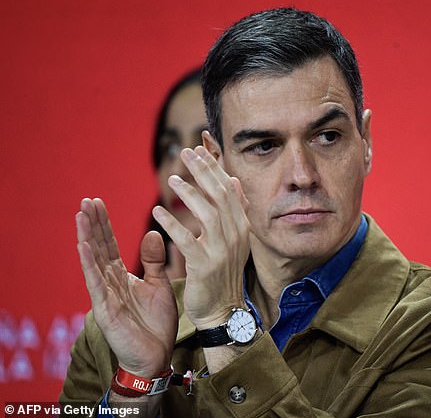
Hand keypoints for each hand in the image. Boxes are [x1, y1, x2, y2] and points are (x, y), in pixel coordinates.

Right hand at [76, 198, 177, 377]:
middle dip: (92, 224)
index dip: (103, 224)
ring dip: (86, 238)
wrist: (156, 354)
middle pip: (98, 247)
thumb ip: (154, 261)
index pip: (109, 244)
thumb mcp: (159, 284)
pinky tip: (82, 246)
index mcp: (121, 276)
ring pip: (93, 261)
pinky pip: (95, 284)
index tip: (97, 201)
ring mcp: (104, 295)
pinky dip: (89, 265)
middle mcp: (109, 282)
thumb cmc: (156, 322)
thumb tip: (152, 232)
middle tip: (86, 200)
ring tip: (80, 215)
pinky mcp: (104, 309)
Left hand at [152, 146, 250, 329]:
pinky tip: (157, 210)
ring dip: (189, 193)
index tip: (198, 150)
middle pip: (220, 195)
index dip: (213, 168)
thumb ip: (234, 210)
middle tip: (185, 153)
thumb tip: (234, 180)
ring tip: (171, 179)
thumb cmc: (224, 273)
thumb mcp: (234, 239)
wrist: (223, 310)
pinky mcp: (205, 265)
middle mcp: (236, 235)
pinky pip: (187, 238)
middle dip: (203, 171)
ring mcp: (222, 250)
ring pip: (207, 213)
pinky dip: (171, 223)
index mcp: (242, 226)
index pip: (229, 189)